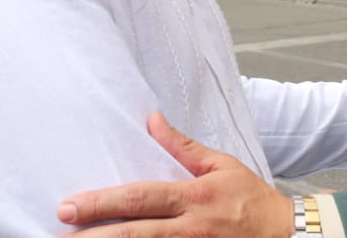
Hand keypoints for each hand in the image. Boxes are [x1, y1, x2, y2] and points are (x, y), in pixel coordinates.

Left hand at [57, 112, 292, 235]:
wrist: (286, 235)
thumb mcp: (219, 165)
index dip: (103, 203)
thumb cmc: (250, 199)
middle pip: (135, 234)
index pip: (141, 198)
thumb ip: (182, 147)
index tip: (70, 205)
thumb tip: (152, 120)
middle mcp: (190, 229)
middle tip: (59, 235)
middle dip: (94, 236)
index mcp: (193, 197)